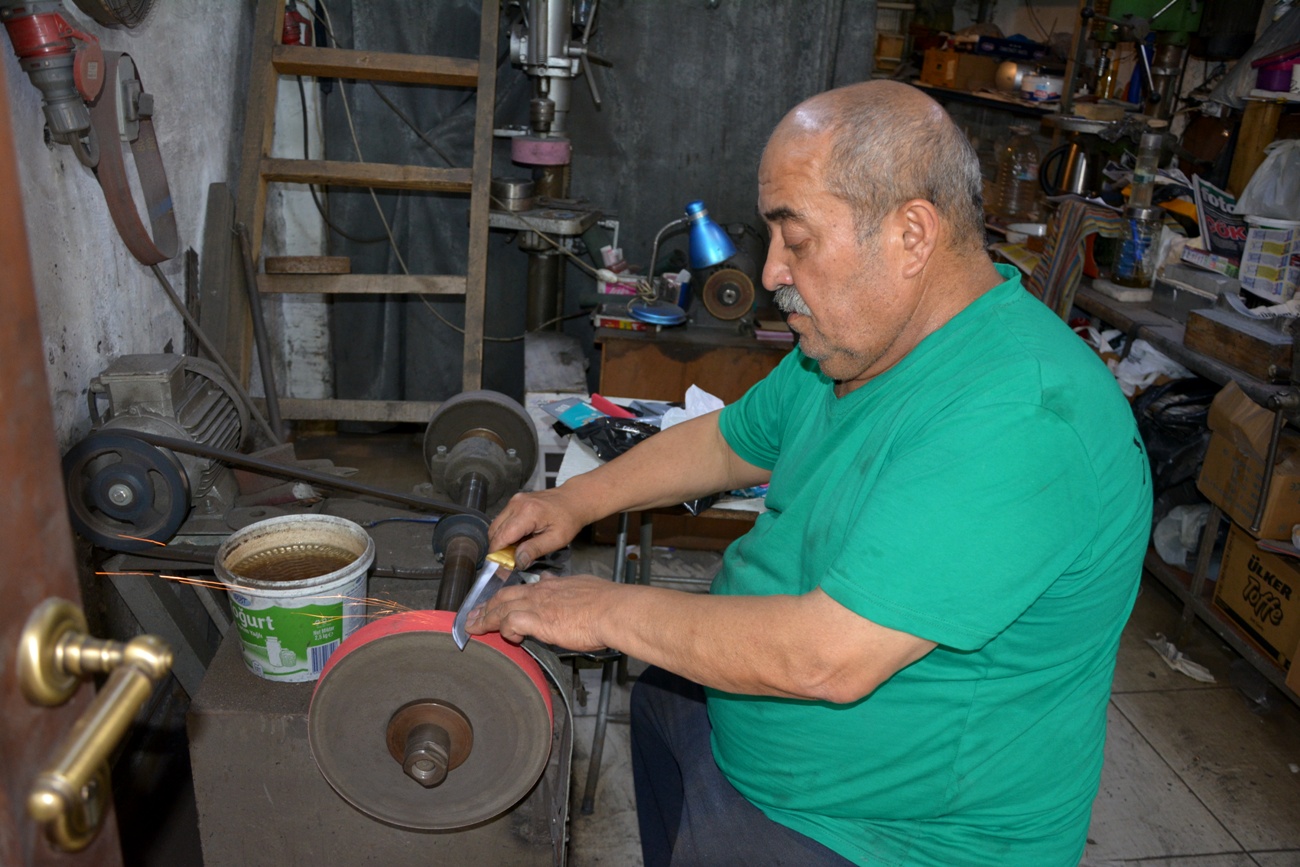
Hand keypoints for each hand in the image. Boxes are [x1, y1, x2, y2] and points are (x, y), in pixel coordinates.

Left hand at [465, 573, 617, 651]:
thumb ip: (563, 585)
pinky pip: (511, 623)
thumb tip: (552, 579)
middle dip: (485, 607)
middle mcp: (540, 593)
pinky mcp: (539, 621)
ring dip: (486, 619)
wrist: (613, 609)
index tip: (491, 605)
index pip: (518, 590)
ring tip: (473, 628)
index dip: (501, 598)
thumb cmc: (605, 601)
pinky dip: (505, 630)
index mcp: (550, 586)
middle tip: (471, 617)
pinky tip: (509, 638)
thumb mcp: (580, 584)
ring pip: (502, 608)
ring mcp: (538, 606)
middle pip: (504, 597)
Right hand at [488, 487, 590, 569]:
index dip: (498, 553)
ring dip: (502, 540)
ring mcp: (514, 501)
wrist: (574, 500)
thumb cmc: (569, 520)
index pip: (502, 537)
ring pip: (496, 525)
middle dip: (499, 548)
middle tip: (511, 560)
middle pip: (495, 531)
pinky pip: (503, 520)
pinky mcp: (515, 501)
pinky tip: (520, 538)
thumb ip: (535, 550)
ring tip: (518, 549)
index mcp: (527, 513)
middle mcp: (516, 504)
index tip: (502, 566)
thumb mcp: (556, 539)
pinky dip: (506, 532)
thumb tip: (517, 562)